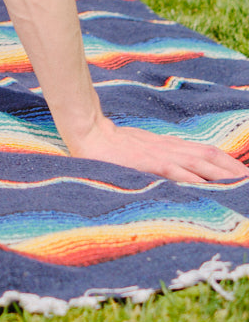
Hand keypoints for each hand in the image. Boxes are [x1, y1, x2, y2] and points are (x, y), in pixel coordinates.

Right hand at [70, 117, 245, 182]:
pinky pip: (179, 173)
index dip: (226, 161)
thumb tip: (173, 167)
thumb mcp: (139, 147)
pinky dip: (197, 180)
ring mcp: (161, 155)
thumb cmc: (110, 143)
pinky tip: (209, 188)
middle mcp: (169, 148)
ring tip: (240, 184)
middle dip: (231, 169)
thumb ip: (157, 155)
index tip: (242, 171)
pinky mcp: (151, 164)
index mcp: (167, 145)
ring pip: (199, 164)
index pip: (204, 151)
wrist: (89, 133)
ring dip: (222, 175)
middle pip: (208, 156)